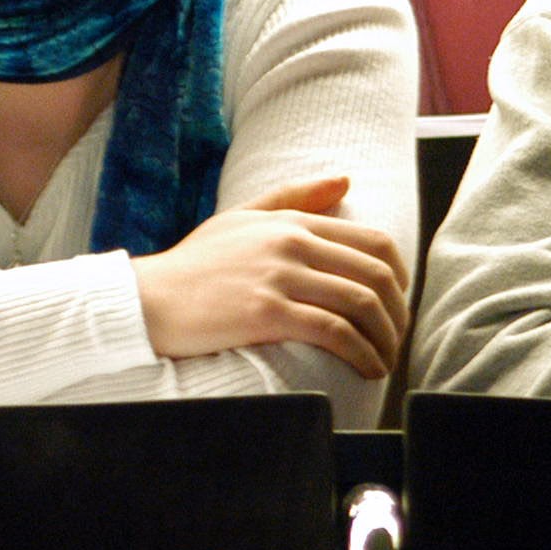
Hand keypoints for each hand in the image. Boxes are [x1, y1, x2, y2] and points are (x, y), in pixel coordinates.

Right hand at [131, 175, 409, 375]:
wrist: (150, 300)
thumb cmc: (195, 264)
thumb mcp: (242, 218)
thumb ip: (293, 197)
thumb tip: (344, 180)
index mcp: (290, 221)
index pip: (373, 241)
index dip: (400, 277)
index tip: (397, 303)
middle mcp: (290, 243)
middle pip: (376, 274)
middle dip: (398, 313)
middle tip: (395, 339)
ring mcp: (279, 277)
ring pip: (361, 304)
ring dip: (385, 338)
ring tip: (384, 359)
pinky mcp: (266, 313)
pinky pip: (334, 333)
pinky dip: (362, 354)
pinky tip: (368, 369)